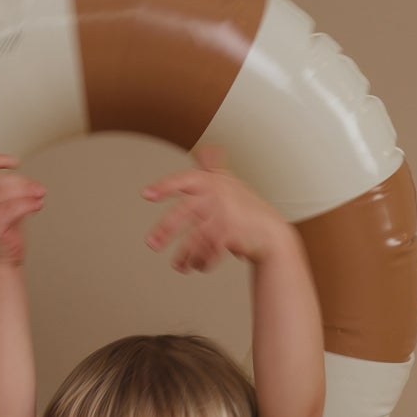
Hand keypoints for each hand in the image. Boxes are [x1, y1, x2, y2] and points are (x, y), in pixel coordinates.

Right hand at [0, 154, 46, 264]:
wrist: (1, 262)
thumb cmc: (2, 236)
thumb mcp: (3, 206)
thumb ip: (10, 191)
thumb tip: (28, 181)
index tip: (16, 162)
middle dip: (22, 183)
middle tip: (38, 189)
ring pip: (5, 192)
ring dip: (27, 193)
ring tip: (39, 196)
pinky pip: (12, 208)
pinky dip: (28, 205)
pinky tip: (36, 206)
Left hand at [142, 145, 288, 270]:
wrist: (270, 232)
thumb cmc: (246, 207)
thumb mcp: (229, 183)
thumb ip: (212, 169)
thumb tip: (204, 149)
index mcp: (212, 182)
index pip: (184, 180)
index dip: (165, 187)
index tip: (146, 195)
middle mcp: (217, 197)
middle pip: (185, 212)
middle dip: (166, 229)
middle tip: (151, 244)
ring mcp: (225, 216)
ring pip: (195, 237)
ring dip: (183, 255)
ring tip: (178, 266)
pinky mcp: (231, 236)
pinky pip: (209, 252)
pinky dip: (201, 262)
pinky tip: (197, 266)